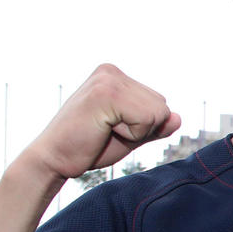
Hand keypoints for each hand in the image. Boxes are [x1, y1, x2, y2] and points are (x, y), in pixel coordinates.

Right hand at [28, 64, 180, 181]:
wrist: (54, 160)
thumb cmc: (88, 147)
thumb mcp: (129, 136)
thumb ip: (154, 126)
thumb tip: (178, 118)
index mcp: (115, 76)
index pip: (159, 103)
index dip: (143, 127)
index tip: (110, 129)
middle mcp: (111, 72)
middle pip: (162, 106)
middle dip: (142, 129)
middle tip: (106, 132)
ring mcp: (108, 79)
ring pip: (158, 113)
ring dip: (135, 132)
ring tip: (104, 130)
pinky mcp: (106, 93)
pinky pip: (147, 119)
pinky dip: (131, 135)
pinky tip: (103, 131)